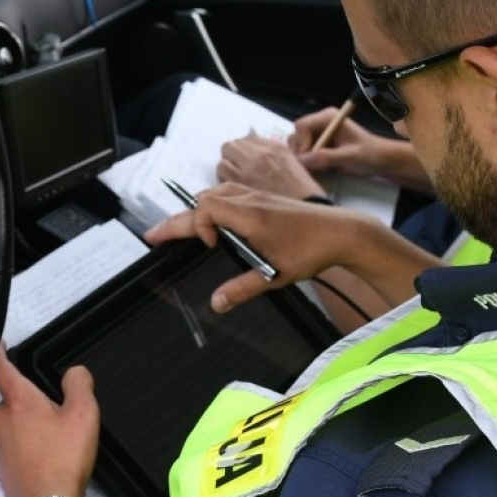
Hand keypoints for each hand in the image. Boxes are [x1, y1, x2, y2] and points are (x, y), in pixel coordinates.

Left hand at [0, 344, 100, 496]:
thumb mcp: (83, 414)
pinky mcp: (0, 463)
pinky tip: (48, 459)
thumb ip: (79, 384)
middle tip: (60, 418)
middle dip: (33, 403)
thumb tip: (74, 373)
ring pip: (14, 423)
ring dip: (32, 426)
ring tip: (57, 444)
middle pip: (14, 398)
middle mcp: (0, 418)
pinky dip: (28, 447)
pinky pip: (14, 444)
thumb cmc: (64, 460)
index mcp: (18, 400)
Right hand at [143, 182, 369, 312]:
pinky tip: (215, 220)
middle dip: (177, 219)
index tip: (209, 248)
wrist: (342, 231)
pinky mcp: (265, 197)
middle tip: (154, 235)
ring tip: (182, 229)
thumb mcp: (276, 275)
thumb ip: (242, 288)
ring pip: (215, 193)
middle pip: (202, 200)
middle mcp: (249, 199)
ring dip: (197, 210)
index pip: (205, 208)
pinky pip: (229, 192)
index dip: (197, 227)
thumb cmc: (312, 251)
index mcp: (249, 214)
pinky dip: (214, 204)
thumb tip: (215, 303)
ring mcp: (257, 195)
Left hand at [216, 133, 328, 198]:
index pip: (247, 138)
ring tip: (235, 181)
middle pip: (231, 146)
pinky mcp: (240, 185)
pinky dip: (224, 182)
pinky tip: (233, 191)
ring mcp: (249, 169)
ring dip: (227, 170)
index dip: (244, 150)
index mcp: (275, 148)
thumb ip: (275, 155)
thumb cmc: (303, 193)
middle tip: (237, 169)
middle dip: (232, 157)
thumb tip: (257, 151)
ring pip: (223, 161)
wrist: (306, 214)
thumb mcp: (294, 165)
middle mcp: (260, 154)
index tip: (246, 160)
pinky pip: (221, 176)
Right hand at [289, 107, 416, 179]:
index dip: (302, 143)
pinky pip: (303, 155)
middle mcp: (320, 124)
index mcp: (328, 118)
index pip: (302, 125)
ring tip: (316, 170)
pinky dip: (306, 164)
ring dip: (303, 160)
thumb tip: (304, 160)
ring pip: (297, 146)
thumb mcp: (350, 156)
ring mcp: (318, 136)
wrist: (381, 161)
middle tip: (311, 167)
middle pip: (296, 136)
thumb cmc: (370, 154)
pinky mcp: (319, 147)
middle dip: (300, 152)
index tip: (309, 158)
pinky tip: (317, 171)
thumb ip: (328, 157)